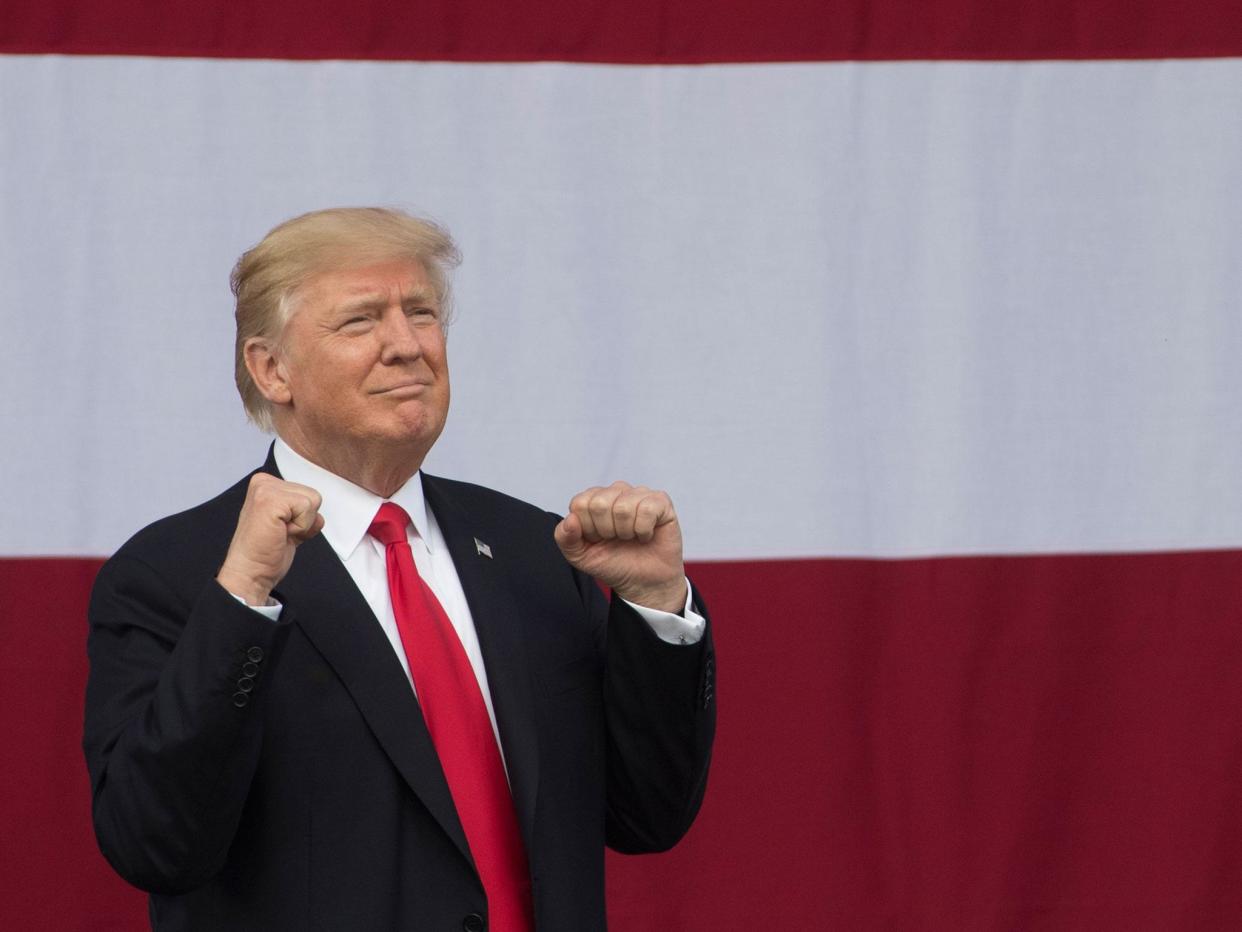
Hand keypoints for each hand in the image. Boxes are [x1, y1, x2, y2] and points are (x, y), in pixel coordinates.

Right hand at [216, 474, 323, 604]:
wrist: (250, 573)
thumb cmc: (264, 554)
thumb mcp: (288, 525)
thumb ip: (301, 513)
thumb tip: (318, 516)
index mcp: (266, 485)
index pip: (307, 494)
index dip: (302, 518)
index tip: (281, 530)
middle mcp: (264, 483)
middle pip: (313, 496)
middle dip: (304, 520)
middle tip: (280, 533)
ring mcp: (265, 489)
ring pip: (312, 501)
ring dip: (302, 524)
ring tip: (280, 533)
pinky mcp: (270, 500)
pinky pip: (307, 508)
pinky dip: (300, 527)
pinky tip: (281, 533)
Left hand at [554, 481, 686, 613]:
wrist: (643, 583)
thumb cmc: (613, 564)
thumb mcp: (580, 556)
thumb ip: (565, 538)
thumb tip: (570, 519)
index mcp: (593, 500)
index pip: (580, 504)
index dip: (588, 528)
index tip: (598, 539)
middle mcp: (616, 492)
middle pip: (600, 503)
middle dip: (606, 531)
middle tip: (616, 539)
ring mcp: (639, 494)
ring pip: (623, 507)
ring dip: (626, 532)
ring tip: (631, 538)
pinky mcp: (661, 502)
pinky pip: (647, 509)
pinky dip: (644, 530)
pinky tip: (646, 535)